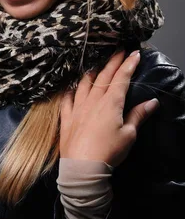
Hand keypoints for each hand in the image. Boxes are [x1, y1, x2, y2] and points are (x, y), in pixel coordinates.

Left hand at [59, 49, 159, 167]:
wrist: (83, 167)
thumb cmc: (109, 151)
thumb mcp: (129, 134)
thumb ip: (138, 115)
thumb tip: (152, 102)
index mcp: (111, 103)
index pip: (121, 78)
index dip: (128, 64)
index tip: (134, 53)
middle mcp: (93, 100)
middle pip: (103, 76)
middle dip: (113, 62)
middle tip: (119, 51)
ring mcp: (78, 108)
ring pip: (84, 84)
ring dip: (91, 73)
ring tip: (96, 65)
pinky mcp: (67, 118)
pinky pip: (66, 100)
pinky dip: (70, 91)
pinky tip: (70, 88)